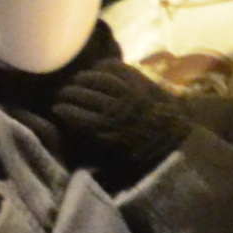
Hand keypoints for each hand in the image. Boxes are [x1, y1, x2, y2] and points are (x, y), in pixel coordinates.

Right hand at [44, 64, 187, 178]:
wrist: (177, 142)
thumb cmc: (144, 158)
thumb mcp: (113, 166)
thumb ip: (90, 158)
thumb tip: (71, 152)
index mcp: (104, 130)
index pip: (72, 113)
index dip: (61, 109)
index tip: (55, 109)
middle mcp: (113, 107)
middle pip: (81, 93)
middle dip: (67, 92)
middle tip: (62, 94)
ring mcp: (127, 90)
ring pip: (96, 77)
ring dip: (82, 78)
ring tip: (77, 81)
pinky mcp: (139, 79)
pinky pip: (114, 67)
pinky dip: (102, 67)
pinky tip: (96, 71)